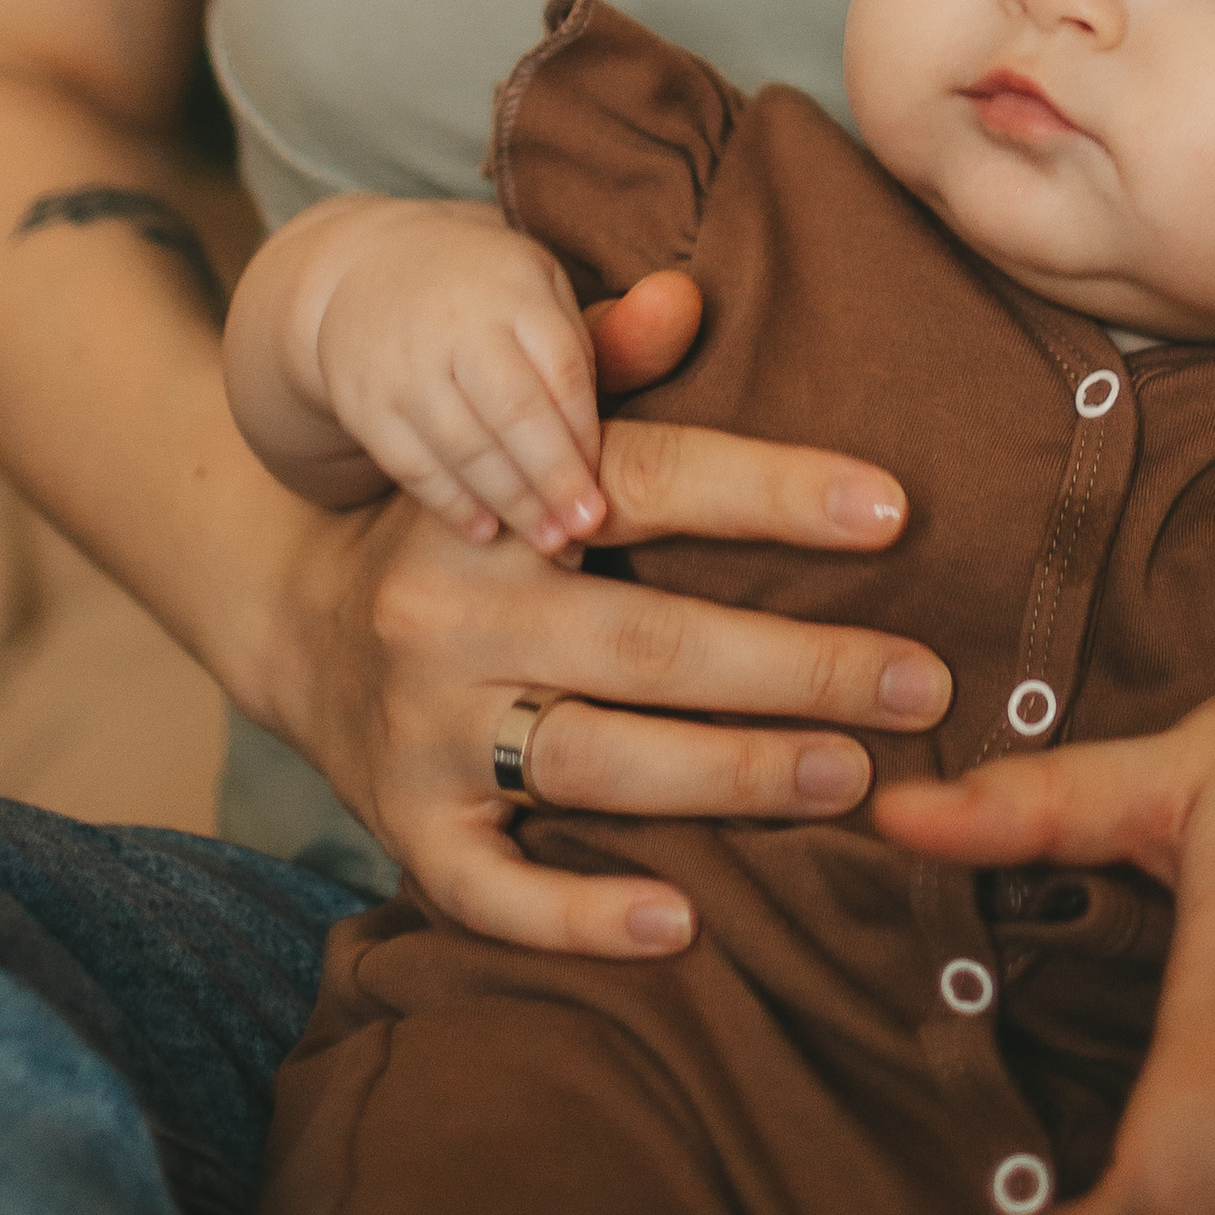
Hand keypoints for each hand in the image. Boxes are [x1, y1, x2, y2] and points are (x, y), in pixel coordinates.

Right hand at [265, 269, 954, 955]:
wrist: (296, 624)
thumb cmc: (466, 526)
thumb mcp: (516, 438)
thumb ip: (603, 370)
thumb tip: (687, 291)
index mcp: (497, 507)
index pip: (649, 484)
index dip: (772, 492)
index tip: (892, 512)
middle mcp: (452, 618)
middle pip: (648, 642)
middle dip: (797, 665)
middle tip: (918, 681)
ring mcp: (426, 734)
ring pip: (597, 760)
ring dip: (733, 772)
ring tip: (852, 776)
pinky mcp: (410, 833)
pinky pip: (496, 891)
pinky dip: (583, 917)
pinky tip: (682, 923)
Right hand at [271, 192, 610, 552]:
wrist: (366, 274)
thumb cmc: (491, 297)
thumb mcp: (549, 293)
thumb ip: (614, 328)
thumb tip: (690, 305)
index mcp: (517, 288)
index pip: (562, 368)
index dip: (590, 433)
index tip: (615, 488)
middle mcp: (457, 322)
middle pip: (511, 410)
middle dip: (553, 476)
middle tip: (587, 530)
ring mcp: (403, 362)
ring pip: (461, 443)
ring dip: (509, 499)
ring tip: (550, 545)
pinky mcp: (365, 401)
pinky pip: (409, 462)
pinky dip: (449, 502)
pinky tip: (486, 534)